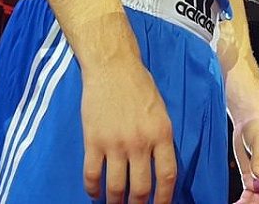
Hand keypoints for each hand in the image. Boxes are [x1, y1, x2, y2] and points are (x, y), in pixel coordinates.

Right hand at [81, 58, 176, 202]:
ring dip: (114, 202)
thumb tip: (158, 169)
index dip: (164, 199)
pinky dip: (92, 189)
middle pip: (140, 188)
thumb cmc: (139, 87)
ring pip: (115, 186)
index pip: (166, 176)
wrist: (112, 67)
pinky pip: (92, 174)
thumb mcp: (161, 113)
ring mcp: (115, 143)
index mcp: (161, 134)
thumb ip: (160, 140)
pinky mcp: (93, 140)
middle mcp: (140, 142)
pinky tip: (94, 193)